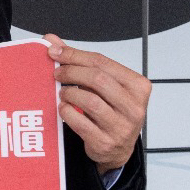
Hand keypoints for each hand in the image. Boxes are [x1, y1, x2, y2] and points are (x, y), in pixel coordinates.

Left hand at [44, 34, 150, 173]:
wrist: (117, 149)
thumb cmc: (110, 110)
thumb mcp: (103, 85)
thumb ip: (79, 62)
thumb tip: (51, 40)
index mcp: (138, 86)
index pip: (102, 62)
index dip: (74, 55)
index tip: (54, 52)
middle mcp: (134, 106)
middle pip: (97, 79)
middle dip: (71, 72)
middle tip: (56, 73)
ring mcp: (122, 126)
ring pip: (90, 101)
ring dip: (69, 93)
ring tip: (62, 93)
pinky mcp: (106, 142)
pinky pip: (81, 123)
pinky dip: (67, 112)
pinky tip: (64, 108)